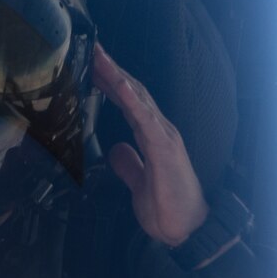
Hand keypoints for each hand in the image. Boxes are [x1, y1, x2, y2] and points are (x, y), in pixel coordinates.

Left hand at [93, 44, 207, 247]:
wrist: (187, 231)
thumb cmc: (167, 206)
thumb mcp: (138, 181)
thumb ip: (128, 164)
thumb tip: (117, 149)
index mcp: (150, 135)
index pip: (127, 101)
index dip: (108, 82)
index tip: (89, 63)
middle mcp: (157, 130)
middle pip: (131, 92)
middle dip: (110, 69)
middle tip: (90, 47)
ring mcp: (163, 136)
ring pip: (138, 99)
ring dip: (118, 76)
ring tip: (100, 56)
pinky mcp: (165, 148)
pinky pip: (146, 120)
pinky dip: (133, 100)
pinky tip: (121, 86)